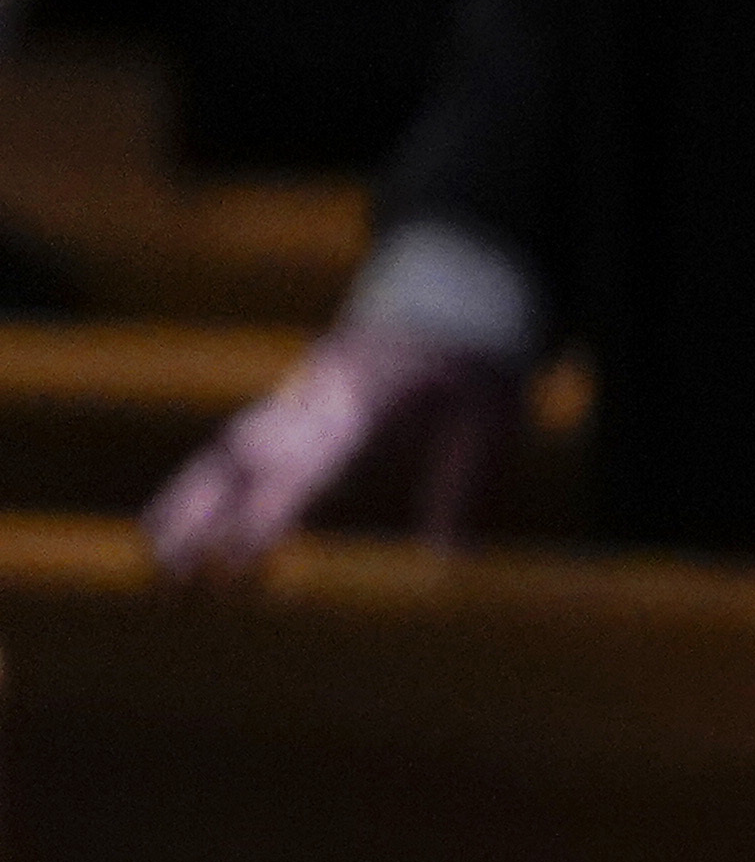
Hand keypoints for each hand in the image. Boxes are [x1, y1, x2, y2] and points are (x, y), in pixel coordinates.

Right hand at [147, 324, 523, 578]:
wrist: (453, 286)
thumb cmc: (476, 360)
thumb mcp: (493, 417)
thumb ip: (464, 486)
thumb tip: (447, 563)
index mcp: (367, 403)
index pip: (309, 464)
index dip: (272, 510)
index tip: (241, 556)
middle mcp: (320, 400)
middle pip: (245, 458)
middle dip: (206, 516)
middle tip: (174, 575)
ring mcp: (300, 396)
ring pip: (225, 450)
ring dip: (186, 503)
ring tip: (156, 562)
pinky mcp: (294, 400)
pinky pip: (233, 444)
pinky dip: (198, 484)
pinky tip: (169, 525)